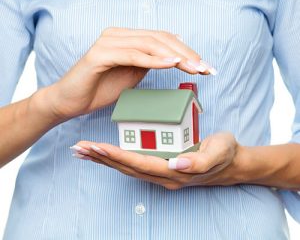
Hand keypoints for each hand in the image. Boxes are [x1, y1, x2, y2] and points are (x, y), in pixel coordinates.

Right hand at [35, 27, 215, 121]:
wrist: (69, 101)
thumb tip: (169, 57)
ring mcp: (108, 42)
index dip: (186, 50)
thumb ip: (147, 63)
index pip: (162, 39)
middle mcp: (118, 35)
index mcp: (127, 38)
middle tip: (205, 67)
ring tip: (194, 67)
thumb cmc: (99, 89)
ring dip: (175, 55)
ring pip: (149, 44)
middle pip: (160, 38)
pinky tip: (171, 63)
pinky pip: (132, 55)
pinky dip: (153, 59)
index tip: (204, 66)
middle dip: (186, 53)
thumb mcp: (130, 75)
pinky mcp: (100, 55)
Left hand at [71, 132, 246, 189]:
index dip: (117, 156)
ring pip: (128, 168)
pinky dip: (117, 159)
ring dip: (105, 160)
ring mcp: (162, 174)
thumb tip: (177, 165)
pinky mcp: (162, 168)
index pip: (140, 163)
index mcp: (175, 172)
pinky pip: (135, 165)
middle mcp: (164, 176)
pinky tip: (106, 155)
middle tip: (79, 149)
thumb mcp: (219, 152)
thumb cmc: (225, 153)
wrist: (233, 162)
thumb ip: (199, 161)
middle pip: (127, 168)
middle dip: (102, 159)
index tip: (97, 147)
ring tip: (84, 152)